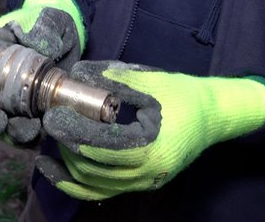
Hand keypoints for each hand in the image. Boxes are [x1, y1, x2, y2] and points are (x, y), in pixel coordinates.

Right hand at [0, 0, 84, 144]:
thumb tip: (44, 46)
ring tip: (29, 131)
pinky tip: (40, 135)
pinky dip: (25, 138)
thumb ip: (45, 25)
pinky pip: (15, 133)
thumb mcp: (51, 18)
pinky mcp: (17, 118)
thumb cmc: (49, 29)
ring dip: (8, 131)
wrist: (65, 47)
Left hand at [36, 60, 264, 199]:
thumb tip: (76, 74)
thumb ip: (113, 79)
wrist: (212, 117)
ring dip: (67, 163)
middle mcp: (146, 174)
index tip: (53, 115)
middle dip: (67, 144)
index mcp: (152, 148)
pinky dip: (73, 183)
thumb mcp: (150, 81)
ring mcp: (142, 183)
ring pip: (92, 184)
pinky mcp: (137, 184)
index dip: (74, 131)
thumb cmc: (184, 96)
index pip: (101, 145)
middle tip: (51, 121)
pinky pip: (99, 191)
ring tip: (53, 139)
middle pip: (92, 168)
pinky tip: (51, 169)